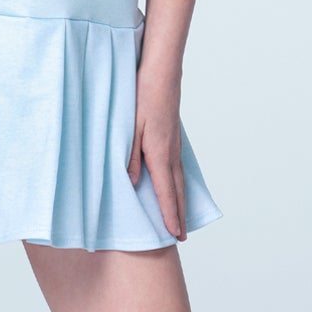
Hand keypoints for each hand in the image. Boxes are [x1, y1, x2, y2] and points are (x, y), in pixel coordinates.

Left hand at [127, 67, 188, 240]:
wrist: (161, 74)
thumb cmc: (143, 97)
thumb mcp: (130, 128)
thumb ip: (130, 157)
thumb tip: (133, 183)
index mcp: (159, 152)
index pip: (166, 191)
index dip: (169, 214)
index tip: (174, 233)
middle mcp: (171, 152)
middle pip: (178, 191)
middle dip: (179, 215)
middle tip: (182, 237)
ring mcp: (176, 145)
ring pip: (180, 180)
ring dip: (181, 202)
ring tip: (182, 219)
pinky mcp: (174, 138)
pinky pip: (179, 168)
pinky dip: (180, 185)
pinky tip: (178, 187)